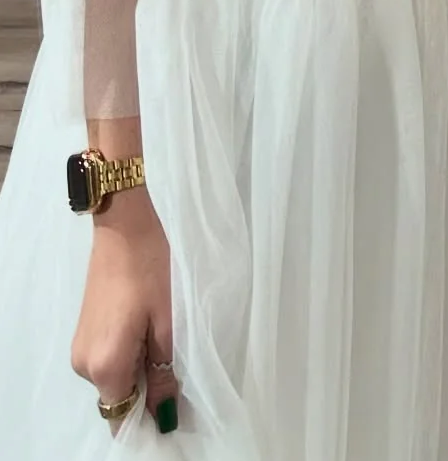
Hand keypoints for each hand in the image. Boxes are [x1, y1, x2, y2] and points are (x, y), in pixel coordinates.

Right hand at [71, 188, 179, 434]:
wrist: (123, 228)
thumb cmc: (150, 270)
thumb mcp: (166, 323)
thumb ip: (162, 372)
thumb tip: (165, 414)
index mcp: (105, 366)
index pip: (122, 415)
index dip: (148, 415)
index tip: (172, 400)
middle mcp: (84, 366)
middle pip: (117, 397)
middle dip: (146, 389)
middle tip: (173, 360)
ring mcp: (80, 350)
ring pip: (113, 379)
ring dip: (137, 370)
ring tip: (160, 338)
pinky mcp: (83, 335)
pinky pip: (106, 362)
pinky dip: (126, 356)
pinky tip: (144, 331)